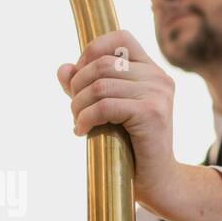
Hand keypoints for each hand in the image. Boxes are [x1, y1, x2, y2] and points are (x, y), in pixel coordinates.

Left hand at [57, 30, 180, 212]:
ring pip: (100, 85)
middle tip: (74, 111)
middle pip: (102, 63)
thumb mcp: (104, 111)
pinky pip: (104, 106)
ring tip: (77, 122)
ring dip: (78, 105)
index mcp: (152, 71)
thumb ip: (85, 88)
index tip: (80, 80)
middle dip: (78, 86)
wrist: (157, 182)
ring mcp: (158, 94)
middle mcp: (159, 78)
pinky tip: (81, 132)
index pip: (120, 38)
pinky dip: (84, 119)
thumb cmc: (130, 147)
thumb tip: (62, 68)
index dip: (91, 52)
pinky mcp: (152, 113)